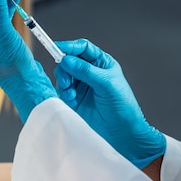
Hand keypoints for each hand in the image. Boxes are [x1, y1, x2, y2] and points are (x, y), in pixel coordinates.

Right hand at [54, 39, 164, 168]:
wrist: (122, 133)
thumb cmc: (122, 107)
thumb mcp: (107, 84)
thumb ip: (85, 71)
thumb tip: (66, 59)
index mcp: (101, 63)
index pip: (82, 48)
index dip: (70, 47)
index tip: (58, 49)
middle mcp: (89, 72)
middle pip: (69, 60)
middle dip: (64, 67)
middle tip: (66, 80)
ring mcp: (80, 86)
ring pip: (63, 75)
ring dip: (63, 82)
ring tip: (71, 94)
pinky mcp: (73, 99)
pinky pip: (61, 90)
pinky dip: (63, 93)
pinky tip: (72, 101)